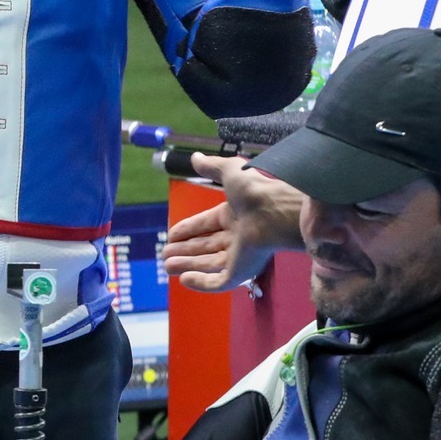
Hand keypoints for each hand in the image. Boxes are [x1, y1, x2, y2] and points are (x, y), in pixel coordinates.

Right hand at [161, 156, 303, 292]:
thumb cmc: (254, 190)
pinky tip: (184, 280)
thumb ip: (210, 166)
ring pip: (208, 264)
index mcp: (234, 215)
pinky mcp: (241, 272)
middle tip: (165, 255)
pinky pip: (218, 281)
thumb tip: (194, 156)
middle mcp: (236, 236)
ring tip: (167, 266)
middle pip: (205, 246)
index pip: (206, 225)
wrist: (275, 211)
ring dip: (188, 265)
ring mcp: (239, 256)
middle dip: (185, 251)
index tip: (171, 235)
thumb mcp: (229, 171)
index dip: (187, 230)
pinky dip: (201, 283)